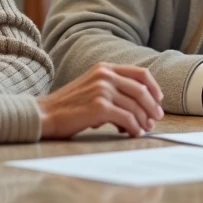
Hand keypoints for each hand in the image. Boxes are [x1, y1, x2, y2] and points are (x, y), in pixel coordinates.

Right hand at [37, 63, 163, 138]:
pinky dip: (133, 127)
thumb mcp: (91, 87)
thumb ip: (113, 90)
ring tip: (145, 129)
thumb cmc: (68, 106)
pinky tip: (133, 133)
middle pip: (141, 90)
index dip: (154, 88)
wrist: (44, 114)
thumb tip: (138, 110)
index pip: (140, 73)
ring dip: (143, 120)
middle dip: (152, 107)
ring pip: (135, 106)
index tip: (158, 100)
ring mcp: (102, 90)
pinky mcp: (99, 107)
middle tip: (156, 119)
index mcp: (105, 68)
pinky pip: (126, 118)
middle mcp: (105, 76)